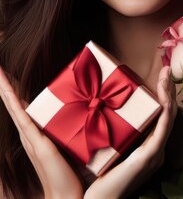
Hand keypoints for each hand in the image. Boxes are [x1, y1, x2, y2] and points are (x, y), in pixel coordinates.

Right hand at [0, 65, 83, 198]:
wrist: (67, 196)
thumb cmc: (75, 172)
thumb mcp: (76, 142)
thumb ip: (79, 127)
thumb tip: (93, 110)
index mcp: (38, 134)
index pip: (25, 108)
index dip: (18, 93)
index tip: (10, 77)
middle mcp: (31, 134)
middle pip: (15, 105)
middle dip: (6, 86)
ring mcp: (31, 138)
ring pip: (15, 108)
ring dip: (5, 89)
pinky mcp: (37, 143)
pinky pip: (22, 118)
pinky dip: (12, 102)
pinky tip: (6, 90)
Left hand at [84, 65, 177, 197]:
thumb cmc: (98, 180)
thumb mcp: (107, 149)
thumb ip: (110, 132)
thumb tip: (99, 107)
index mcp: (149, 148)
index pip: (162, 117)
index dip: (164, 97)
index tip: (160, 78)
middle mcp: (156, 149)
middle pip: (168, 114)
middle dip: (168, 90)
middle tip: (165, 70)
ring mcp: (155, 153)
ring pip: (168, 118)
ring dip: (169, 95)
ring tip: (166, 76)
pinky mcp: (150, 157)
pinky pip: (162, 129)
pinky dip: (166, 111)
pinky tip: (165, 98)